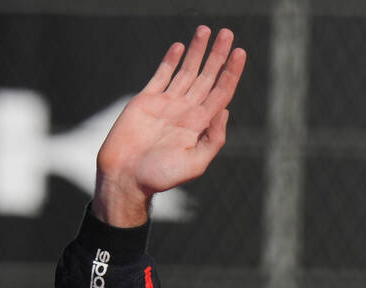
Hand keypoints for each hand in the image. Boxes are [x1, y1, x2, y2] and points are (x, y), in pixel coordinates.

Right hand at [93, 26, 245, 226]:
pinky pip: (161, 76)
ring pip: (186, 71)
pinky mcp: (145, 100)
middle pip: (207, 77)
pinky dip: (171, 61)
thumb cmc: (159, 177)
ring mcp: (166, 104)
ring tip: (206, 30)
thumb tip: (226, 110)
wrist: (125, 177)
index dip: (231, 72)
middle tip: (228, 33)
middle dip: (218, 55)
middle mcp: (186, 111)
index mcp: (199, 124)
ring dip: (197, 52)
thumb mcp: (195, 164)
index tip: (240, 52)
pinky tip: (181, 47)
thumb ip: (213, 139)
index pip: (220, 92)